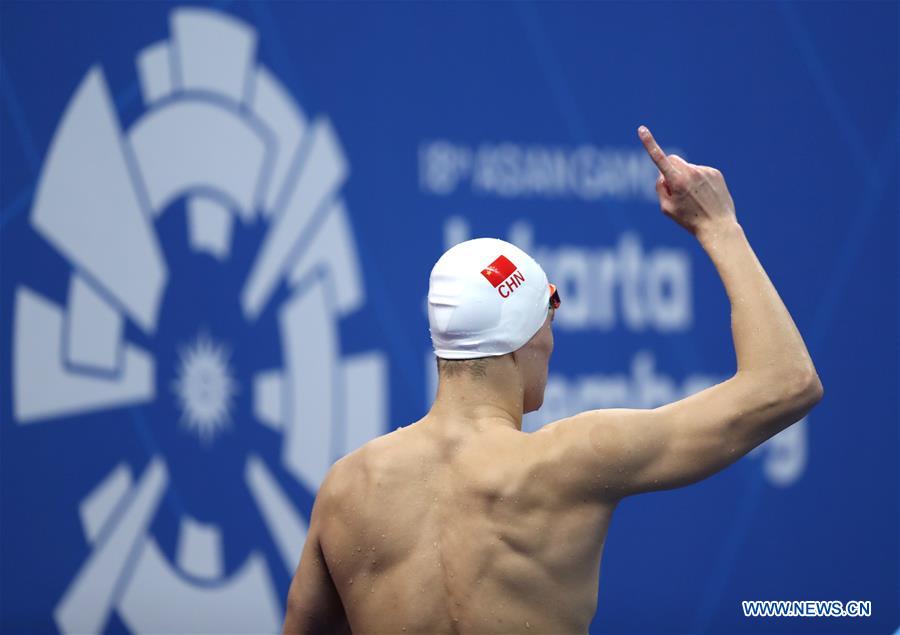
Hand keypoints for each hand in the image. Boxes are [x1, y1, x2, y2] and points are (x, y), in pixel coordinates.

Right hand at [638, 125, 736, 239]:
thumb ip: (660, 187)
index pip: (659, 158)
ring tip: (695, 198)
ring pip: (687, 168)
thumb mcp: (666, 208)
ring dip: (686, 178)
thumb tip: (663, 174)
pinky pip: (700, 172)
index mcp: (677, 181)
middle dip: (670, 169)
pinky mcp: (715, 173)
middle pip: (673, 160)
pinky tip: (704, 195)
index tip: (642, 129)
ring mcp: (705, 171)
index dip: (649, 143)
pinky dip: (699, 181)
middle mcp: (692, 172)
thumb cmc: (689, 220)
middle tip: (675, 189)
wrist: (718, 227)